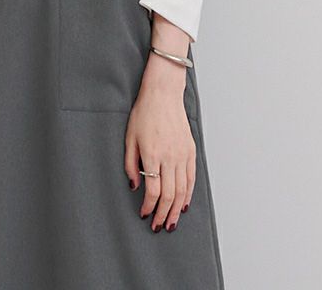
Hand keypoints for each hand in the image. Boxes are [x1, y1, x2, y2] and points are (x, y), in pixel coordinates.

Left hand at [124, 49, 195, 232]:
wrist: (163, 94)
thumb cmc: (144, 113)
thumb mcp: (129, 137)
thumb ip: (131, 164)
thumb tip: (134, 185)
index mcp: (152, 154)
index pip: (153, 190)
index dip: (149, 206)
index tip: (143, 213)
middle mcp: (170, 156)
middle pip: (169, 194)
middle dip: (163, 214)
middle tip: (158, 226)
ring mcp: (182, 154)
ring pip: (182, 190)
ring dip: (176, 210)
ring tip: (171, 222)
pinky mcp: (191, 150)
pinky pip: (191, 178)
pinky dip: (188, 194)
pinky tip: (184, 204)